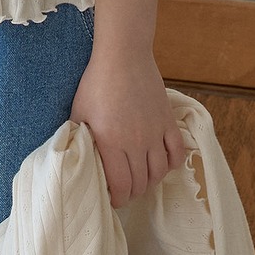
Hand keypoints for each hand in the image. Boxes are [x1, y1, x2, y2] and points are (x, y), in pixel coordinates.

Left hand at [70, 45, 186, 209]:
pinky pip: (177, 153)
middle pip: (140, 183)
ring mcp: (155, 133)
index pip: (120, 186)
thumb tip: (77, 160)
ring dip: (150, 181)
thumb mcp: (79, 112)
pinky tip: (160, 163)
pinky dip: (171, 164)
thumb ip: (79, 139)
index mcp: (111, 142)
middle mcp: (136, 142)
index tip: (111, 198)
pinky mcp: (168, 122)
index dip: (117, 198)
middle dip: (131, 193)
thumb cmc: (96, 83)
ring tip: (140, 179)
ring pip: (159, 173)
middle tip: (124, 191)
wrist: (123, 56)